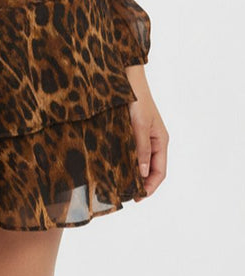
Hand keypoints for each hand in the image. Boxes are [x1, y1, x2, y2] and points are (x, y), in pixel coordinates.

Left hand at [125, 65, 168, 200]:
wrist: (126, 77)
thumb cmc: (137, 98)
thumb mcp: (140, 124)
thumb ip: (142, 148)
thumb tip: (143, 173)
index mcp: (160, 141)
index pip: (160, 172)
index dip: (150, 187)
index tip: (137, 198)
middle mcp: (152, 140)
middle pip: (150, 169)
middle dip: (141, 183)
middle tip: (125, 194)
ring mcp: (141, 136)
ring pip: (139, 161)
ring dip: (132, 173)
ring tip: (119, 184)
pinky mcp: (130, 130)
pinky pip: (130, 150)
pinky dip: (125, 160)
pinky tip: (114, 165)